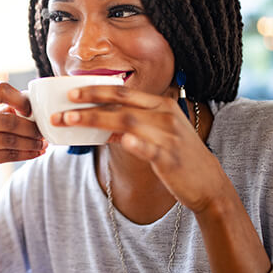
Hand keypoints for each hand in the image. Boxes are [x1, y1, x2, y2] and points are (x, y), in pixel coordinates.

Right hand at [0, 83, 46, 191]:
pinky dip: (25, 154)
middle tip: (43, 132)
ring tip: (42, 144)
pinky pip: (7, 155)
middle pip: (8, 120)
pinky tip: (35, 153)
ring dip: (31, 143)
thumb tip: (30, 103)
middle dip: (31, 128)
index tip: (31, 110)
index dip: (20, 99)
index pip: (0, 90)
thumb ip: (1, 111)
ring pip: (10, 140)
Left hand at [51, 85, 232, 212]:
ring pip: (127, 122)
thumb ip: (134, 126)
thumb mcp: (159, 134)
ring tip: (71, 120)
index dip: (97, 89)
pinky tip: (120, 140)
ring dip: (96, 119)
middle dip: (89, 102)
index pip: (124, 92)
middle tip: (64, 104)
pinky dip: (135, 143)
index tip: (72, 91)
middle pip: (121, 103)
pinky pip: (149, 148)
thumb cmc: (179, 157)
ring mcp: (168, 136)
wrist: (208, 183)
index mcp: (161, 105)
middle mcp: (165, 115)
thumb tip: (104, 126)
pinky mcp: (170, 158)